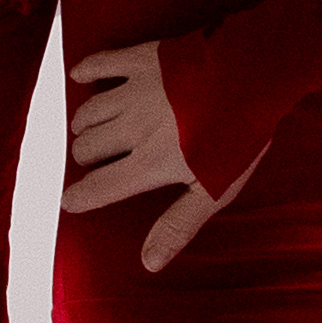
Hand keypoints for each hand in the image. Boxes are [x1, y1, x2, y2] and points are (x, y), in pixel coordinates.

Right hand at [59, 40, 229, 264]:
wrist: (251, 76)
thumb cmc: (238, 138)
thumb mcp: (214, 191)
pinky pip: (101, 64)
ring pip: (88, 112)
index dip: (80, 197)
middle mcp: (131, 129)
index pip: (98, 187)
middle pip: (87, 148)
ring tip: (92, 131)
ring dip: (85, 124)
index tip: (70, 202)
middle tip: (98, 161)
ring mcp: (133, 92)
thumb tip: (149, 263)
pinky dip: (86, 71)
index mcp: (147, 163)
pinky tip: (79, 77)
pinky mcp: (142, 59)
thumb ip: (178, 225)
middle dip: (87, 158)